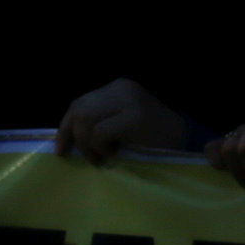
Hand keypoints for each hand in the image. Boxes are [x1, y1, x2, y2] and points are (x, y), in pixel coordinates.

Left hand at [54, 79, 190, 163]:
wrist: (183, 141)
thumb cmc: (149, 138)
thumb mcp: (120, 122)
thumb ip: (100, 120)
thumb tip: (67, 137)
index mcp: (118, 88)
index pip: (80, 103)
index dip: (66, 127)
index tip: (61, 149)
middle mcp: (122, 88)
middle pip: (79, 109)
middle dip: (74, 136)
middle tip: (85, 156)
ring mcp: (129, 101)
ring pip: (86, 120)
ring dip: (87, 144)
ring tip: (101, 156)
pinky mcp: (135, 116)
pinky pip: (99, 133)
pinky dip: (99, 147)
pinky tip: (113, 153)